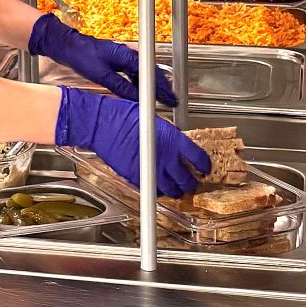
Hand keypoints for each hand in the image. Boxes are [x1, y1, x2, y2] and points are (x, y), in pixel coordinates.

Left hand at [28, 13, 177, 106]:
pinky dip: (140, 81)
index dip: (162, 88)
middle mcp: (127, 54)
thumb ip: (121, 87)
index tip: (169, 98)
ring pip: (143, 72)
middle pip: (150, 72)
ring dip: (151, 85)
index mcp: (126, 56)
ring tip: (160, 97)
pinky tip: (141, 90)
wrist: (68, 46)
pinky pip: (134, 71)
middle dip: (161, 87)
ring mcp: (122, 56)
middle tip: (171, 100)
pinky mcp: (116, 59)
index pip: (151, 74)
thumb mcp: (102, 76)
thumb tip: (137, 98)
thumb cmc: (82, 56)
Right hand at [55, 86, 210, 197]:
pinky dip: (157, 191)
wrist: (101, 123)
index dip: (204, 166)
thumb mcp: (151, 118)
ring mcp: (152, 170)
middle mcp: (166, 157)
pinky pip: (154, 192)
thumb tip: (173, 142)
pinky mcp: (137, 178)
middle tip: (189, 181)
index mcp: (173, 139)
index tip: (203, 168)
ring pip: (173, 190)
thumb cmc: (121, 114)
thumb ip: (167, 134)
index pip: (199, 158)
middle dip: (191, 182)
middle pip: (188, 180)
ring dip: (176, 190)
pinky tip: (156, 185)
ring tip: (175, 187)